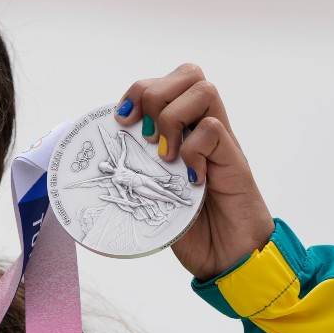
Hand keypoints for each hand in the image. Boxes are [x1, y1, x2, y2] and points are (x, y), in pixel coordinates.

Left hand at [113, 63, 275, 281]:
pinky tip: (188, 176)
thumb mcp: (153, 199)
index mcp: (184, 132)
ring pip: (203, 90)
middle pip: (188, 73)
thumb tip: (98, 167)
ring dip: (172, 118)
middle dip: (155, 94)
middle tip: (144, 134)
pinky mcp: (235, 162)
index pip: (167, 83)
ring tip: (164, 154)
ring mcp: (222, 144)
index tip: (121, 119)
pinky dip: (192, 148)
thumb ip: (138, 175)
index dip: (140, 90)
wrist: (230, 259)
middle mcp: (204, 130)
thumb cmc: (194, 231)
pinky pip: (213, 129)